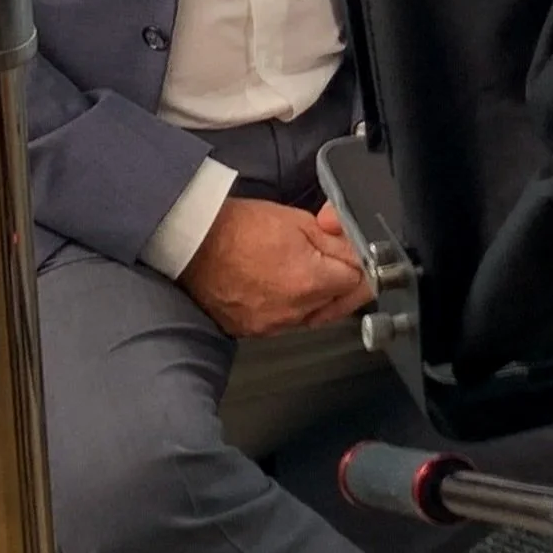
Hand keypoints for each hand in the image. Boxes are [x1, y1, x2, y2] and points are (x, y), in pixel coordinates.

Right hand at [181, 196, 369, 338]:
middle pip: (337, 304)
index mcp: (310, 282)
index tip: (358, 261)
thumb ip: (337, 241)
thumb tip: (360, 252)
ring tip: (297, 271)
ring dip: (313, 298)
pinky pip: (283, 323)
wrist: (192, 240)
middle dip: (339, 285)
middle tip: (332, 265)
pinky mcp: (252, 330)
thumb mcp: (299, 222)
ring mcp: (272, 325)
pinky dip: (287, 308)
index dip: (359, 268)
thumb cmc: (238, 227)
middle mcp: (294, 311)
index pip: (356, 283)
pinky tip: (277, 286)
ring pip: (310, 316)